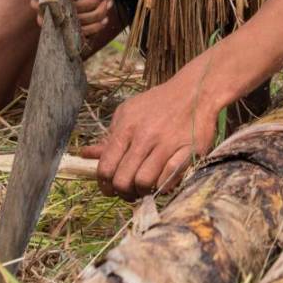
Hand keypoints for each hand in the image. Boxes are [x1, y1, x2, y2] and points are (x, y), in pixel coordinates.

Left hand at [80, 63, 220, 198]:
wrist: (196, 90)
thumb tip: (86, 154)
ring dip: (142, 192)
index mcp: (128, 126)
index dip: (104, 185)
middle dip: (122, 192)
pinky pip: (168, 180)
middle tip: (128, 192)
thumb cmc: (159, 102)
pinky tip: (161, 181)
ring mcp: (168, 144)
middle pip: (123, 180)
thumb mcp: (129, 112)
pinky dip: (162, 187)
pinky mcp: (188, 151)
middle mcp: (146, 136)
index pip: (106, 167)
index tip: (109, 189)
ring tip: (144, 188)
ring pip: (144, 183)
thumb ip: (110, 136)